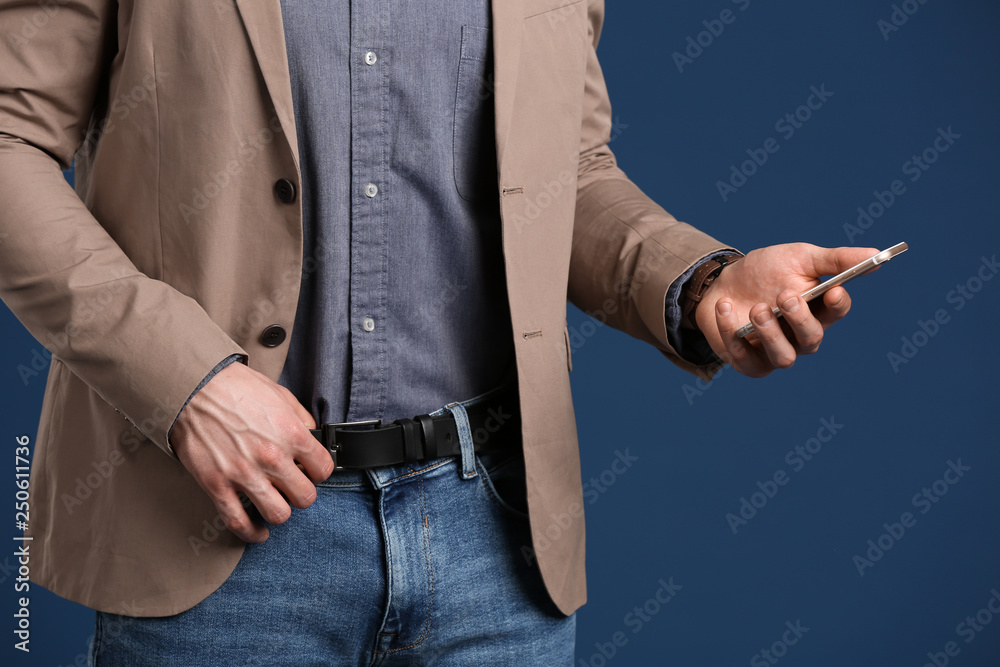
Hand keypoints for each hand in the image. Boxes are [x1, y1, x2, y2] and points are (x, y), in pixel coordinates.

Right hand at [170, 362, 332, 542]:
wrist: (193, 388)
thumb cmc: (235, 387)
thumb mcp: (281, 395)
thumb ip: (301, 419)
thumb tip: (313, 436)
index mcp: (291, 434)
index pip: (323, 470)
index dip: (319, 472)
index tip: (311, 471)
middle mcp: (271, 457)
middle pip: (305, 497)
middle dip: (302, 494)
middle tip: (293, 487)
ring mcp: (244, 474)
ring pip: (278, 515)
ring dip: (280, 512)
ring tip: (276, 503)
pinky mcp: (217, 485)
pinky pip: (239, 522)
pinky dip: (251, 533)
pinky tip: (258, 531)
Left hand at [694, 243, 878, 376]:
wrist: (721, 282)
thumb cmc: (765, 271)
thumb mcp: (798, 257)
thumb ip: (834, 259)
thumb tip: (876, 254)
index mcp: (818, 309)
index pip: (837, 312)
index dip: (838, 304)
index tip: (833, 290)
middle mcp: (800, 336)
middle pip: (812, 339)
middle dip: (800, 319)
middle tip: (785, 296)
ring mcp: (774, 352)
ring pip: (785, 358)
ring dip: (770, 333)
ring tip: (757, 308)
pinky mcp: (748, 362)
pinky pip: (745, 359)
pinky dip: (732, 333)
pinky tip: (725, 307)